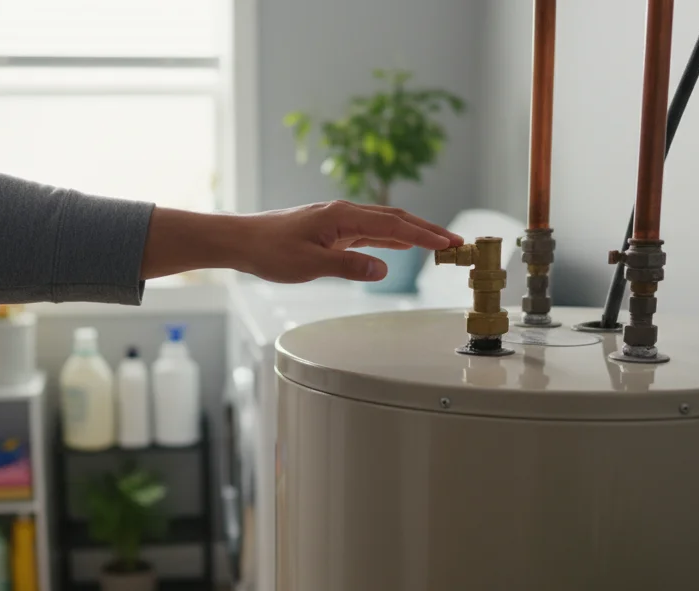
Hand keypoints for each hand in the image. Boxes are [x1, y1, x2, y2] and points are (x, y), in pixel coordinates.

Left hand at [142, 201, 462, 282]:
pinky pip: (370, 232)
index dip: (425, 235)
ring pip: (385, 225)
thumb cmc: (270, 251)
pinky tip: (402, 246)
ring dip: (413, 234)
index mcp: (342, 216)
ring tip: (439, 244)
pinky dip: (391, 239)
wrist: (241, 241)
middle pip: (396, 219)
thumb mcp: (311, 265)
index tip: (450, 244)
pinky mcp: (331, 231)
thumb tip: (385, 270)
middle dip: (428, 231)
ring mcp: (338, 221)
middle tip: (457, 243)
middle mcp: (344, 213)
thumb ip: (349, 266)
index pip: (394, 225)